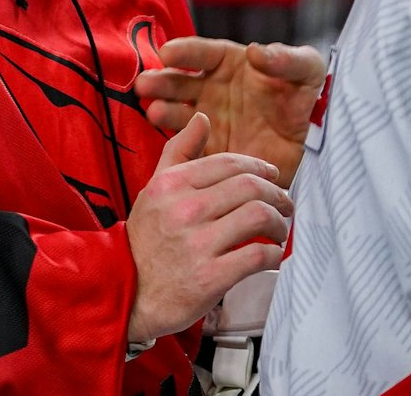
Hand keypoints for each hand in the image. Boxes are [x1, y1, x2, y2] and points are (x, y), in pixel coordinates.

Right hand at [126, 113, 290, 343]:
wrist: (126, 292)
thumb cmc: (145, 239)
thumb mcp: (154, 189)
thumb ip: (179, 150)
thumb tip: (203, 117)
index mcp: (172, 184)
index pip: (231, 163)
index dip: (261, 167)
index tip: (273, 177)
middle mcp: (184, 210)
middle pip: (252, 187)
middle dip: (278, 194)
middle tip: (285, 204)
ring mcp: (197, 244)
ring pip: (260, 216)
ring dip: (280, 223)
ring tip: (280, 230)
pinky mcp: (210, 278)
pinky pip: (258, 256)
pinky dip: (274, 254)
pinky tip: (272, 255)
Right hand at [135, 38, 324, 186]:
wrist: (309, 145)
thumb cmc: (303, 97)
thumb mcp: (307, 70)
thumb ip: (287, 58)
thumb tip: (257, 52)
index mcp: (229, 64)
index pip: (203, 53)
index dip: (184, 52)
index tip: (167, 53)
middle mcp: (211, 89)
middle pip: (180, 82)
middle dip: (161, 81)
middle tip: (144, 84)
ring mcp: (207, 120)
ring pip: (179, 113)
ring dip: (163, 110)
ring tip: (154, 111)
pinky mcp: (210, 149)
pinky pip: (190, 147)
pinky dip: (179, 145)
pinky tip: (172, 142)